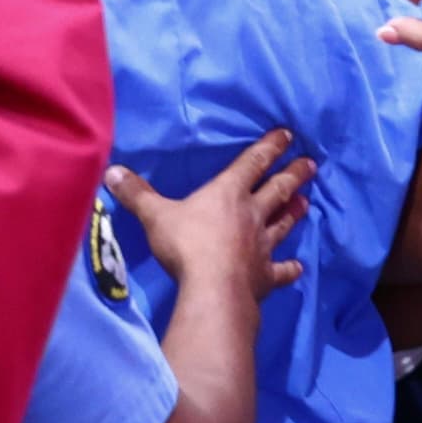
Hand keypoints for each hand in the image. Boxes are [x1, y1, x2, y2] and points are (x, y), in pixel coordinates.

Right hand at [107, 129, 312, 306]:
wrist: (213, 288)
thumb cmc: (186, 245)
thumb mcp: (155, 215)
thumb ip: (136, 194)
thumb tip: (111, 171)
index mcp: (228, 193)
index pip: (252, 163)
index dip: (270, 147)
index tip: (288, 135)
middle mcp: (251, 214)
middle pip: (276, 190)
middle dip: (293, 175)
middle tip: (310, 164)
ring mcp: (262, 246)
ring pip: (283, 224)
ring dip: (294, 212)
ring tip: (306, 201)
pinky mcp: (265, 275)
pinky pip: (280, 270)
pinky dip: (289, 268)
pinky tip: (297, 268)